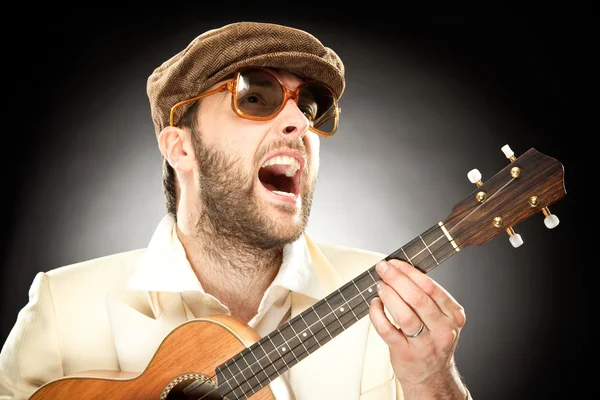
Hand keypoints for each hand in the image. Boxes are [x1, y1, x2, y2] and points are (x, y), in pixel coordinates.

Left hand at [369, 259, 467, 398]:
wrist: (432, 378)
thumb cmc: (432, 342)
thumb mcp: (441, 319)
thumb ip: (428, 298)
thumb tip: (400, 270)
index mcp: (454, 315)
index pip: (431, 287)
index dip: (410, 272)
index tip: (395, 262)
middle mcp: (443, 330)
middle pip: (418, 298)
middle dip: (396, 279)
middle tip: (382, 268)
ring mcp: (425, 344)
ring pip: (404, 314)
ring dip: (388, 295)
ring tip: (379, 286)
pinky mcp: (405, 354)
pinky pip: (387, 330)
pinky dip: (377, 314)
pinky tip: (374, 305)